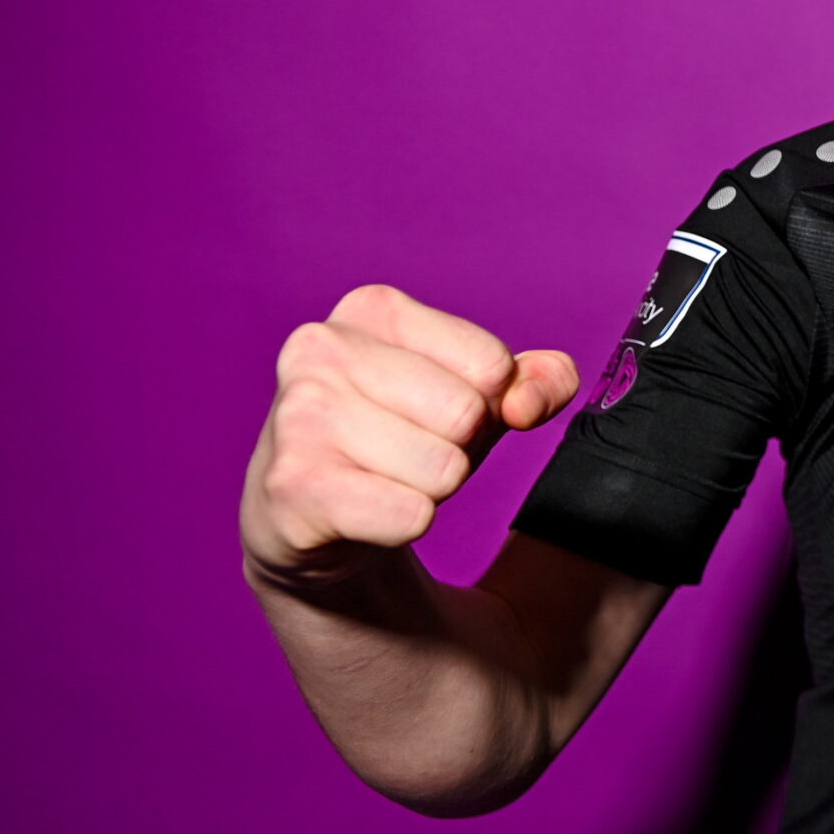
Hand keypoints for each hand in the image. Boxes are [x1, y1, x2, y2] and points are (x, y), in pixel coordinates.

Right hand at [243, 284, 580, 587]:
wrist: (311, 510)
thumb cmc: (403, 435)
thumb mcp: (482, 396)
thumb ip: (541, 382)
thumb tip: (528, 403)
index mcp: (373, 309)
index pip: (492, 365)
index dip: (487, 405)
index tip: (438, 413)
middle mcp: (322, 347)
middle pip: (466, 415)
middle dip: (456, 448)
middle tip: (409, 452)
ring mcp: (298, 414)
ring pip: (442, 470)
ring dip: (429, 489)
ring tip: (383, 477)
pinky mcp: (292, 484)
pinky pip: (409, 515)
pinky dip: (404, 524)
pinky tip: (364, 509)